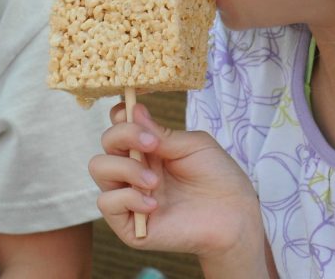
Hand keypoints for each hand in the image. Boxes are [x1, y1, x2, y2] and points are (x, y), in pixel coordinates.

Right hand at [89, 101, 264, 262]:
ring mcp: (131, 196)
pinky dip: (127, 198)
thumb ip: (161, 132)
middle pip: (106, 144)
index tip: (133, 112)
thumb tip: (132, 110)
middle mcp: (136, 170)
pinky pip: (107, 203)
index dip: (121, 116)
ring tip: (154, 181)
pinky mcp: (130, 225)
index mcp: (149, 150)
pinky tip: (154, 204)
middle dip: (123, 136)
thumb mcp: (193, 145)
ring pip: (99, 169)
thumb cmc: (218, 177)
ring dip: (125, 168)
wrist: (235, 216)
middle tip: (152, 144)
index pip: (119, 126)